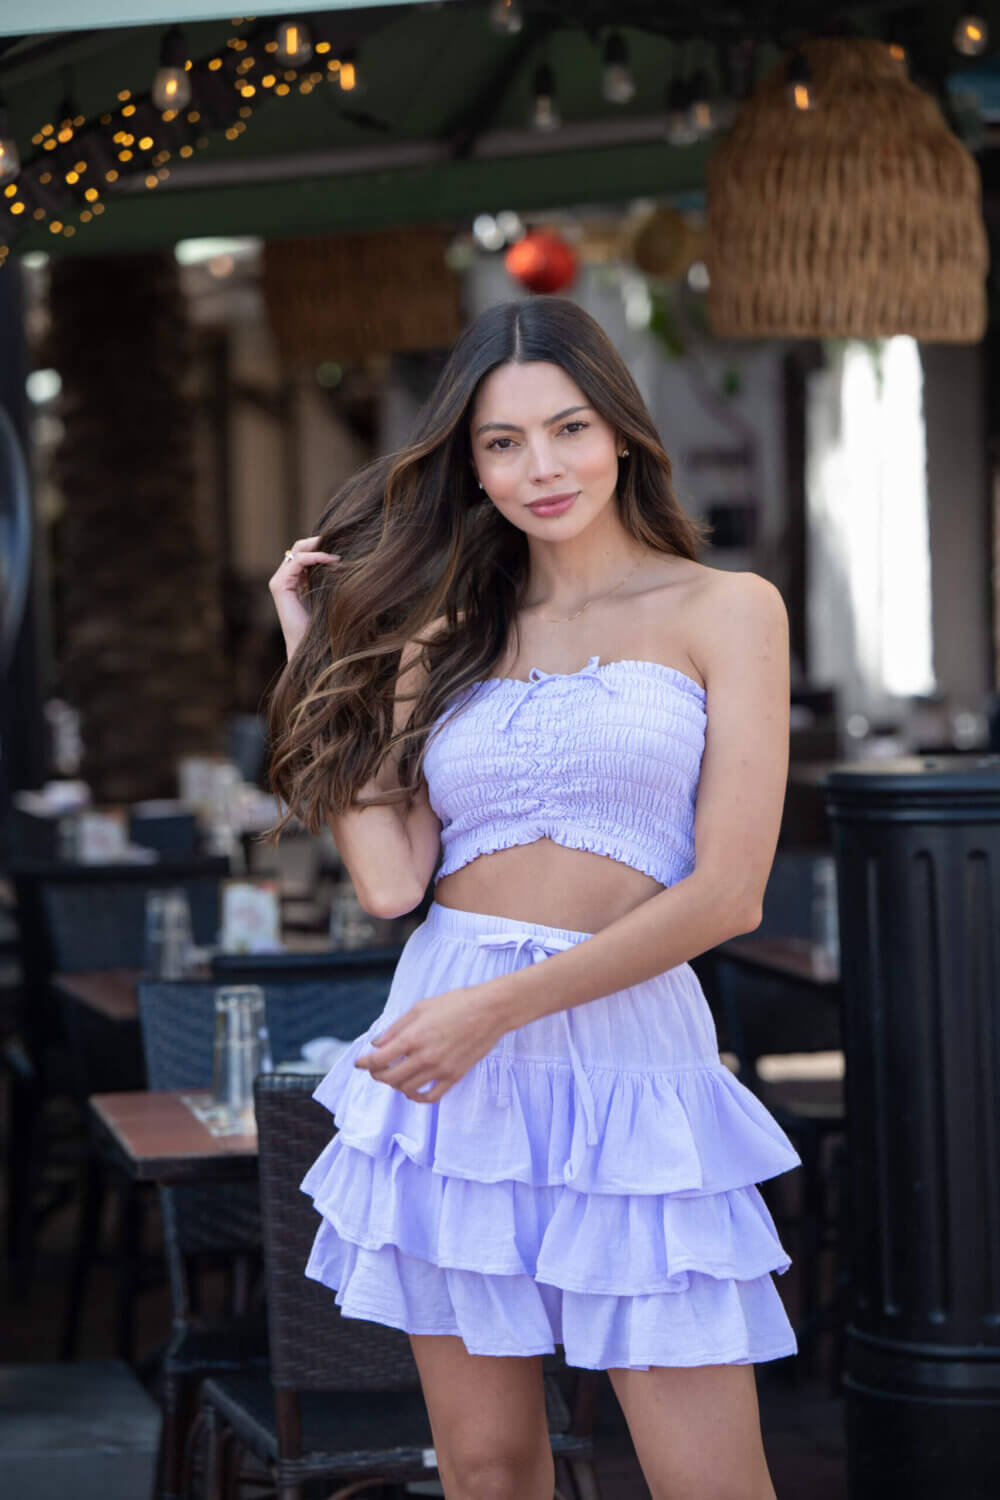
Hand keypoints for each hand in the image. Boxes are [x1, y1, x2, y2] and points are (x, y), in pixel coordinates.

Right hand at [268, 535, 340, 659]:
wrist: (315, 648)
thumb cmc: (327, 625)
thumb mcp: (332, 594)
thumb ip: (333, 576)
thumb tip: (351, 557)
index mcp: (298, 578)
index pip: (307, 551)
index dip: (324, 544)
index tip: (346, 544)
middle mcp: (286, 577)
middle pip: (301, 546)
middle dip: (321, 541)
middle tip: (342, 539)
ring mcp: (280, 580)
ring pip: (298, 550)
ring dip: (319, 546)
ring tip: (339, 552)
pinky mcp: (279, 585)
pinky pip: (297, 561)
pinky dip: (314, 557)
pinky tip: (332, 560)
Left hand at [353, 983, 506, 1103]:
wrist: (490, 1010)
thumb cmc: (456, 1003)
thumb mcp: (420, 1008)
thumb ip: (396, 1028)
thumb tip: (376, 1044)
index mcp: (413, 1037)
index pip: (379, 1060)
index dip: (364, 1063)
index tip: (359, 1063)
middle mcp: (424, 1056)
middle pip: (390, 1078)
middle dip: (377, 1075)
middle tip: (376, 1069)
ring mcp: (440, 1069)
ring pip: (407, 1089)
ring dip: (396, 1084)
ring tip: (395, 1075)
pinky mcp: (454, 1076)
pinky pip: (431, 1097)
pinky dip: (418, 1097)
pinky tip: (414, 1090)